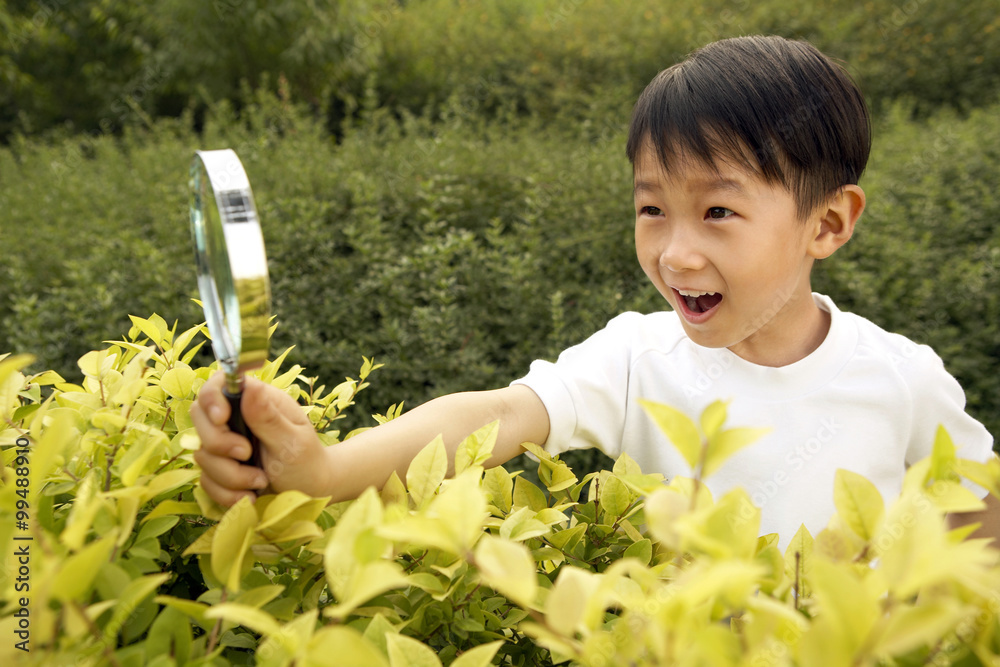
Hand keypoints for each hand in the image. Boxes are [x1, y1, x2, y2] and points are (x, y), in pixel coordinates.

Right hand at [191, 372, 330, 505]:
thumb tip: (249, 386)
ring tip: (261, 480)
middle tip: (247, 454)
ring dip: (231, 475)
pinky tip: (251, 496)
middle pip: (200, 417)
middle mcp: (236, 419)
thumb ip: (268, 417)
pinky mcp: (218, 470)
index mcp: (256, 401)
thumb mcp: (292, 441)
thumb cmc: (306, 462)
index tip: (222, 418)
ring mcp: (223, 444)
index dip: (212, 398)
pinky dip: (227, 493)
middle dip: (220, 443)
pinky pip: (206, 481)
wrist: (307, 494)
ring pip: (202, 454)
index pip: (218, 385)